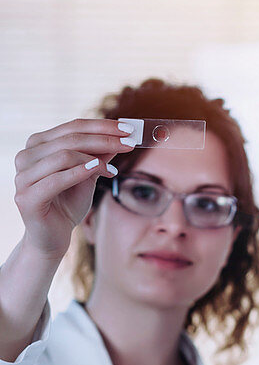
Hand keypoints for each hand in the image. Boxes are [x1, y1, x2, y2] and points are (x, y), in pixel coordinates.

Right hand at [13, 119, 135, 261]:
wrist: (52, 238)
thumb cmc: (67, 206)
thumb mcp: (87, 176)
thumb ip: (98, 156)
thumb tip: (121, 136)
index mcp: (38, 145)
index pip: (73, 126)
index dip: (102, 126)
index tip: (129, 129)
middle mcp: (26, 155)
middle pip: (70, 138)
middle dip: (103, 139)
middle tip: (129, 143)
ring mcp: (23, 175)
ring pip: (63, 155)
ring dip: (94, 159)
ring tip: (113, 170)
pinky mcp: (26, 196)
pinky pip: (56, 179)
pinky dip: (79, 173)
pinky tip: (99, 171)